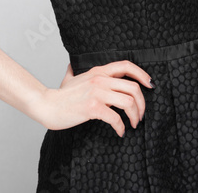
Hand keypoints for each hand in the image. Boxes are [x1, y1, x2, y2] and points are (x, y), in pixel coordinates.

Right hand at [35, 61, 151, 136]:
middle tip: (140, 115)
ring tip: (133, 124)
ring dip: (135, 116)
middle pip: (133, 87)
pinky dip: (121, 127)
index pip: (127, 65)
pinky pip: (116, 117)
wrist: (47, 105)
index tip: (150, 85)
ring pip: (129, 102)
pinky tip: (120, 131)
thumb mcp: (71, 77)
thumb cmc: (60, 95)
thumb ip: (76, 71)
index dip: (142, 74)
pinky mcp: (93, 108)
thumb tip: (73, 67)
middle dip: (142, 104)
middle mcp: (100, 79)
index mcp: (98, 71)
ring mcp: (97, 93)